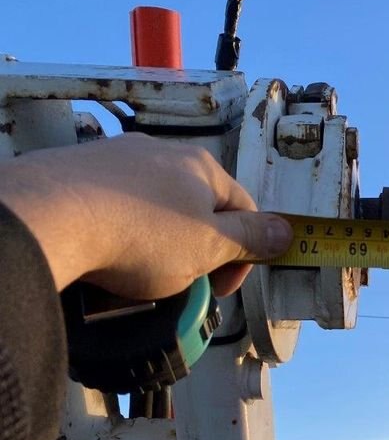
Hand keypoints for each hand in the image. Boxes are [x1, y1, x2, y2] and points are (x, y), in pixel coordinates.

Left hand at [0, 133, 291, 297]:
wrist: (51, 217)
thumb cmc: (140, 233)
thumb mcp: (210, 246)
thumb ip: (252, 239)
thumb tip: (286, 231)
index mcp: (203, 167)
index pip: (244, 209)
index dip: (243, 254)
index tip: (223, 287)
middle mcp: (163, 152)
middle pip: (198, 206)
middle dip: (198, 247)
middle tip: (183, 283)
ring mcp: (117, 158)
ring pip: (155, 205)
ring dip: (159, 240)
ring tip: (140, 273)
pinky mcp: (78, 171)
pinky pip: (113, 205)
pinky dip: (118, 230)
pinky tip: (106, 254)